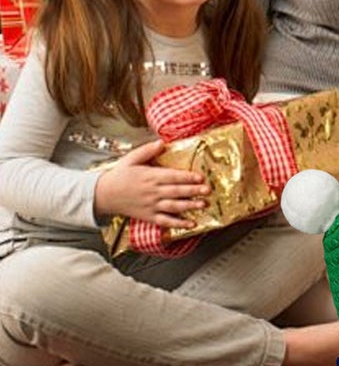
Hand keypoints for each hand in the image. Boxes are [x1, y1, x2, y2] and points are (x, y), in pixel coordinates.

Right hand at [93, 139, 210, 226]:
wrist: (103, 194)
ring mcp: (151, 205)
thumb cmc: (119, 175)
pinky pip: (165, 221)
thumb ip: (148, 150)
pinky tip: (190, 223)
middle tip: (208, 190)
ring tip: (203, 204)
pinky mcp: (148, 216)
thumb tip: (162, 142)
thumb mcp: (132, 159)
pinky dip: (178, 223)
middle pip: (176, 191)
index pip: (173, 176)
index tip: (201, 177)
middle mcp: (152, 192)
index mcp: (151, 176)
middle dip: (193, 191)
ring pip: (173, 206)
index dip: (188, 177)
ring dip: (189, 206)